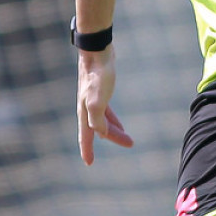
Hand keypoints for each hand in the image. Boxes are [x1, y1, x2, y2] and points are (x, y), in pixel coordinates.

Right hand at [76, 48, 134, 164]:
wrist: (97, 51)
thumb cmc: (98, 74)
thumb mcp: (98, 98)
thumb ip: (98, 118)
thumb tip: (101, 133)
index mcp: (85, 112)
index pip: (86, 136)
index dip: (87, 150)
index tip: (89, 163)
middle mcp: (87, 108)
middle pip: (100, 130)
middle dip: (114, 138)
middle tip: (130, 143)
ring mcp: (93, 100)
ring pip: (104, 122)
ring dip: (115, 130)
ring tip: (128, 139)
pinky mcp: (101, 91)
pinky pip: (106, 112)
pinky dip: (113, 120)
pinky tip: (119, 124)